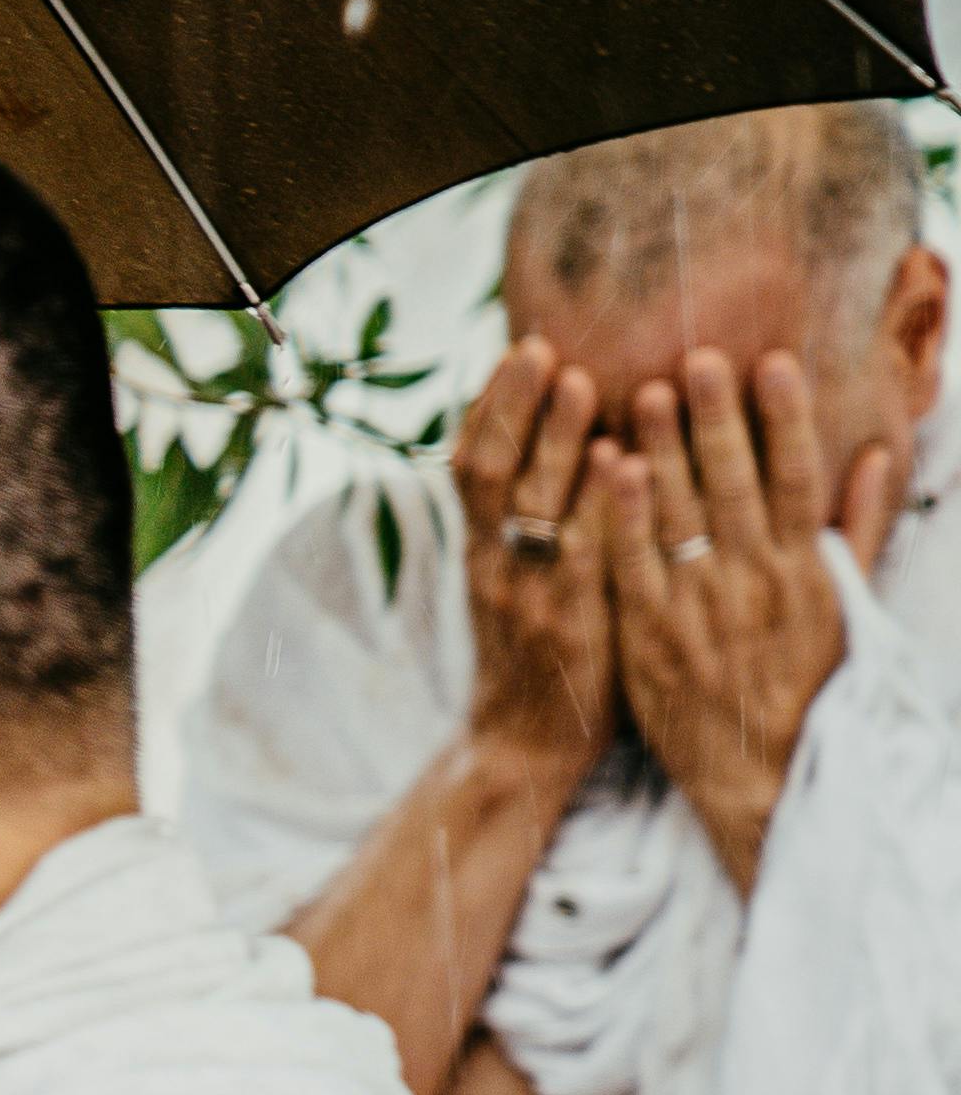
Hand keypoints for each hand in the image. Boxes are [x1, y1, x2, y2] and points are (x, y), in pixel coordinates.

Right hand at [445, 340, 620, 800]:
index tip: (520, 348)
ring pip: (532, 503)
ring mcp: (529, 592)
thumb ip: (524, 527)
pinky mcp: (570, 621)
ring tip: (585, 382)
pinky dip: (599, 504)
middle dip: (515, 404)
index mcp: (481, 552)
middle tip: (541, 346)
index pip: (470, 464)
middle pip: (490, 470)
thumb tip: (556, 454)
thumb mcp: (512, 588)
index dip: (490, 404)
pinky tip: (624, 463)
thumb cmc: (535, 661)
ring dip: (558, 439)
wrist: (523, 748)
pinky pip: (582, 553)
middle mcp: (495, 564)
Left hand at [609, 344, 897, 884]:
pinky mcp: (648, 638)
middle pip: (732, 485)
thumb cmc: (806, 685)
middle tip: (696, 355)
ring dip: (660, 450)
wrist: (761, 775)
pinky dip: (621, 516)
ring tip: (642, 391)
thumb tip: (879, 453)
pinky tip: (606, 469)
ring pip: (677, 516)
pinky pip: (631, 566)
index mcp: (805, 572)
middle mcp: (754, 584)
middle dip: (715, 418)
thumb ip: (855, 529)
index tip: (773, 362)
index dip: (785, 418)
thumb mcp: (847, 607)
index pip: (796, 478)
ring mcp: (698, 610)